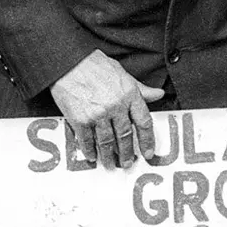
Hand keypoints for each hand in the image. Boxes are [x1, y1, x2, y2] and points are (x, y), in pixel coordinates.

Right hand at [49, 50, 164, 168]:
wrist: (68, 62)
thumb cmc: (94, 64)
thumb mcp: (122, 73)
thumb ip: (140, 88)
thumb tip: (158, 94)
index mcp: (129, 94)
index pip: (144, 122)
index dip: (147, 140)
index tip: (148, 152)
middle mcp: (115, 106)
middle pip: (125, 136)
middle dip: (127, 153)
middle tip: (128, 163)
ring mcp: (97, 114)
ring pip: (107, 142)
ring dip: (109, 156)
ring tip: (110, 164)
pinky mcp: (80, 119)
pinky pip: (87, 140)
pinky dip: (90, 151)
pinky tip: (92, 156)